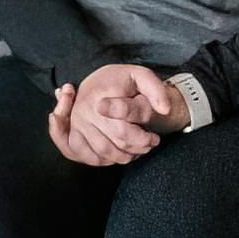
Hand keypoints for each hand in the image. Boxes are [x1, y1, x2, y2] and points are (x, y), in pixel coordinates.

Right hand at [49, 64, 177, 167]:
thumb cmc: (123, 81)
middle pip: (118, 140)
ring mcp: (78, 123)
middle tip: (150, 143)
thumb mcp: (142, 77)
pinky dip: (109, 160)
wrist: (99, 82)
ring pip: (106, 151)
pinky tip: (120, 153)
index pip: (125, 125)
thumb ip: (157, 90)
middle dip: (139, 147)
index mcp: (102, 93)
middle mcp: (85, 109)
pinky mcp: (74, 134)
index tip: (153, 137)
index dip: (143, 137)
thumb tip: (164, 110)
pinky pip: (92, 157)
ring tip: (137, 149)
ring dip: (126, 156)